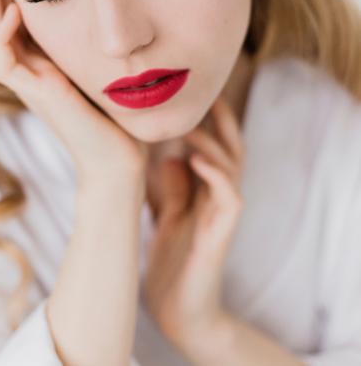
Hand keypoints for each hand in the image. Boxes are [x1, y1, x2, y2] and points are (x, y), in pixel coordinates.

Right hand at [0, 0, 148, 186]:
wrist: (119, 159)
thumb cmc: (119, 114)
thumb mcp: (106, 63)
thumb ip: (100, 39)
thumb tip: (118, 4)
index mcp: (46, 59)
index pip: (19, 15)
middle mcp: (32, 68)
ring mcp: (30, 83)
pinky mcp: (35, 96)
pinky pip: (4, 63)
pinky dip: (5, 36)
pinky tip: (14, 10)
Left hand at [142, 94, 244, 358]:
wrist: (179, 312)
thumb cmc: (174, 264)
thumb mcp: (170, 217)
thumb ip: (175, 189)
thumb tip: (171, 157)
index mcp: (207, 193)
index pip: (215, 147)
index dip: (209, 120)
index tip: (191, 92)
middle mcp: (219, 198)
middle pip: (231, 148)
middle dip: (221, 119)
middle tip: (205, 91)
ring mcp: (223, 215)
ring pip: (232, 166)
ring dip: (212, 142)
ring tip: (190, 122)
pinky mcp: (222, 233)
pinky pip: (229, 197)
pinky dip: (215, 175)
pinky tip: (194, 159)